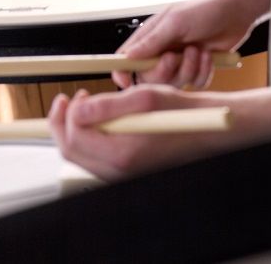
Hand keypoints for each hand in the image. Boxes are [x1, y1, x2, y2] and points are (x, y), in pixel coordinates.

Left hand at [49, 85, 222, 181]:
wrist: (207, 130)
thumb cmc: (181, 113)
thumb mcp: (143, 99)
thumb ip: (106, 106)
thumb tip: (78, 109)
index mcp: (122, 154)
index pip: (74, 138)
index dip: (67, 114)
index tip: (72, 95)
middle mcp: (119, 172)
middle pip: (71, 152)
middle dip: (63, 123)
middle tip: (68, 100)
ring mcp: (123, 174)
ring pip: (82, 156)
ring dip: (76, 129)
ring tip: (87, 104)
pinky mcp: (127, 170)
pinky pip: (97, 158)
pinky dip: (91, 137)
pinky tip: (101, 118)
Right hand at [113, 0, 270, 89]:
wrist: (235, 12)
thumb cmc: (203, 10)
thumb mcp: (175, 23)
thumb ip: (151, 41)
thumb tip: (127, 57)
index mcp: (149, 36)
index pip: (125, 58)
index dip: (122, 72)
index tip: (126, 82)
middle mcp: (161, 51)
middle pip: (148, 78)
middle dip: (164, 71)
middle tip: (175, 57)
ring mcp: (179, 62)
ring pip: (174, 83)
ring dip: (188, 69)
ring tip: (198, 50)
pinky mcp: (196, 69)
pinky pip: (194, 84)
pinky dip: (203, 72)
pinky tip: (208, 56)